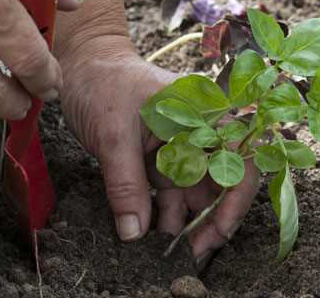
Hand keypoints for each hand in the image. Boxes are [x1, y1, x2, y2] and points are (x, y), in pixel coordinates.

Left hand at [59, 36, 258, 261]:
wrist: (83, 66)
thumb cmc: (102, 84)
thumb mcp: (113, 134)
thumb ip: (125, 184)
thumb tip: (134, 233)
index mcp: (202, 114)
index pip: (236, 159)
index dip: (235, 199)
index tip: (217, 233)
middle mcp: (199, 132)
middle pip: (219, 182)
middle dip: (209, 219)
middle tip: (190, 253)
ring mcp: (181, 146)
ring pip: (195, 191)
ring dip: (184, 221)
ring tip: (167, 249)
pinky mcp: (163, 157)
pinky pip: (171, 190)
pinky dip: (165, 212)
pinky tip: (152, 231)